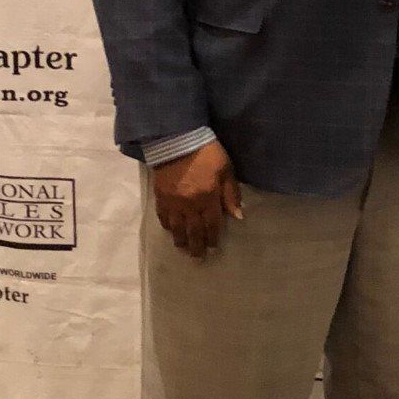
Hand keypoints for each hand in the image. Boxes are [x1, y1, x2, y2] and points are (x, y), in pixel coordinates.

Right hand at [152, 141, 242, 258]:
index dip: (213, 239)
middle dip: (197, 247)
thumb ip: (231, 194)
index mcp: (208, 198)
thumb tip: (237, 216)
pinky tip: (170, 231)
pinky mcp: (160, 196)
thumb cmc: (207, 153)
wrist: (177, 139)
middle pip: (193, 231)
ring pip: (176, 228)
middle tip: (198, 259)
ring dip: (181, 241)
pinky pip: (163, 217)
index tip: (214, 249)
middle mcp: (189, 205)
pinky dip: (167, 226)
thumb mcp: (226, 169)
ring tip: (183, 249)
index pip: (212, 225)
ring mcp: (173, 202)